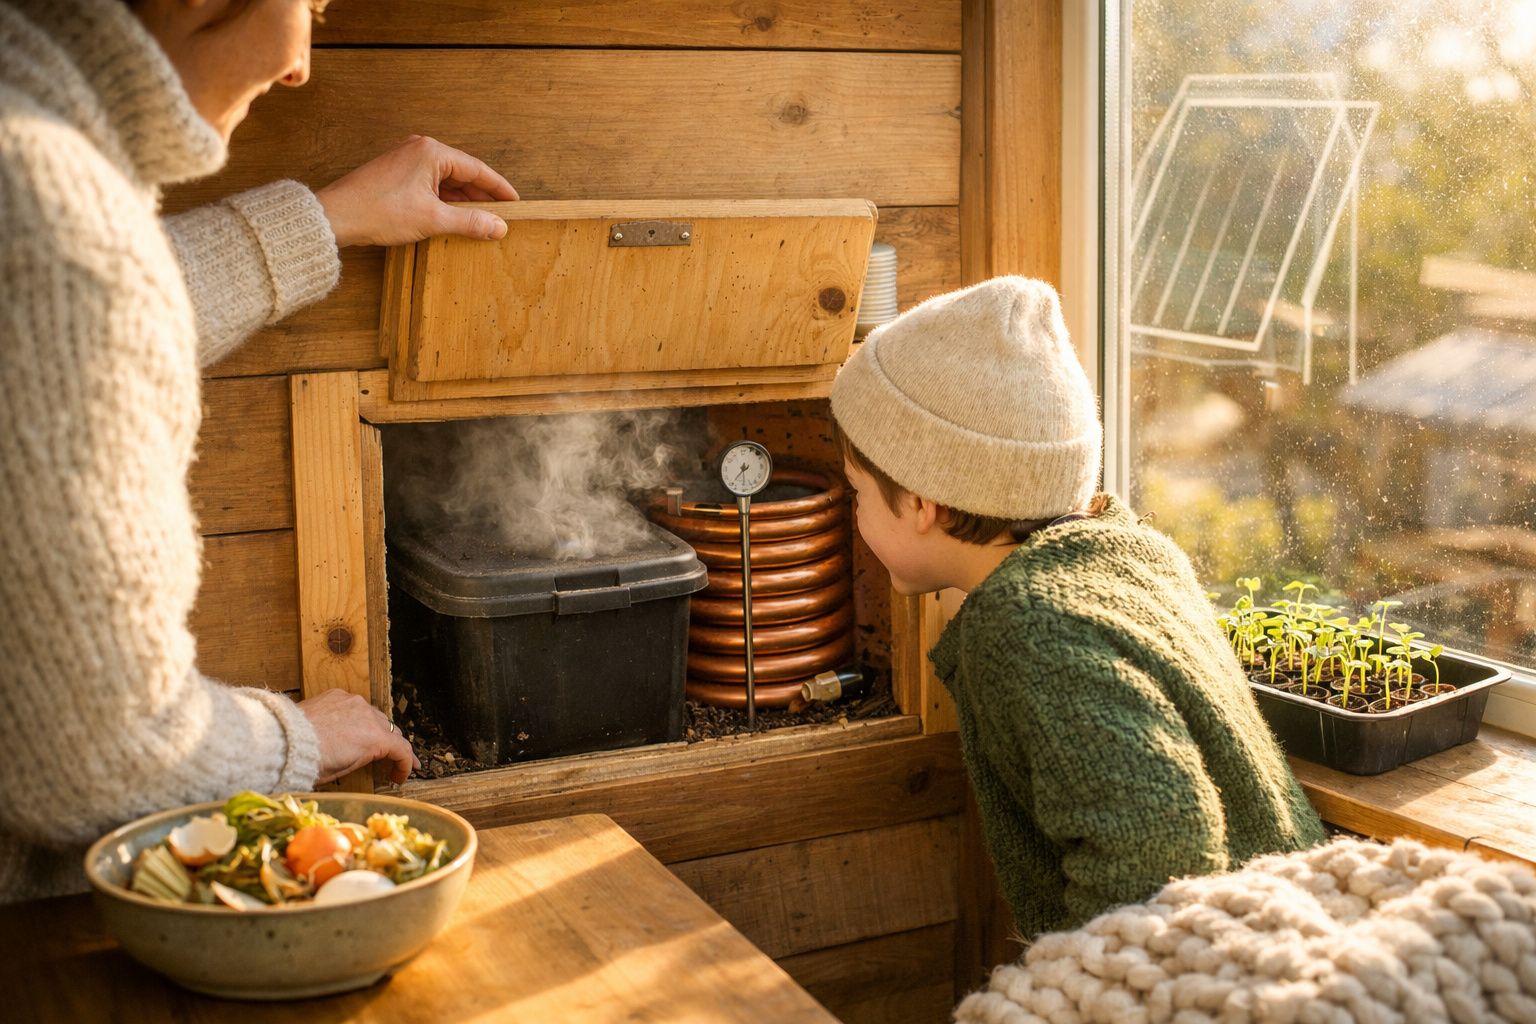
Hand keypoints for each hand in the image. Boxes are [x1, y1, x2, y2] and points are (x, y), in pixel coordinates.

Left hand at [297, 688, 419, 784]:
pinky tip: (349, 727)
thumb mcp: (344, 769)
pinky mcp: (337, 695)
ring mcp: (353, 702)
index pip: (402, 750)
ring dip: (376, 730)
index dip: (406, 765)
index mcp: (374, 738)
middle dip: (394, 747)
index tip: (401, 776)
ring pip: (374, 716)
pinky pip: (355, 706)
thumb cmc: (311, 761)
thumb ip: (365, 758)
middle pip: (391, 731)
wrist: (283, 740)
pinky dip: (357, 717)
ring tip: (370, 742)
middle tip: (394, 761)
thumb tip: (371, 756)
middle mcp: (368, 715)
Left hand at [314, 135, 518, 247]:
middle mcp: (420, 149)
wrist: (337, 216)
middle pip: (462, 173)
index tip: (516, 202)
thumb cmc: (379, 211)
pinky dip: (445, 200)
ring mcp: (406, 159)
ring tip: (481, 220)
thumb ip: (470, 222)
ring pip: (446, 180)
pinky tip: (453, 216)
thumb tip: (499, 226)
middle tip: (502, 215)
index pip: (477, 169)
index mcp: (432, 152)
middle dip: (482, 196)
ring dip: (463, 200)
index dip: (499, 188)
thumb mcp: (433, 219)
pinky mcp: (396, 173)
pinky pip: (430, 184)